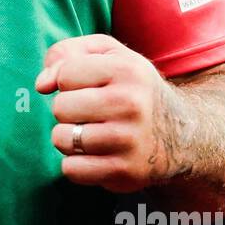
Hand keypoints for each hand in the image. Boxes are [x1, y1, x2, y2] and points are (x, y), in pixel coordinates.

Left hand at [34, 34, 181, 192]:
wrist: (183, 134)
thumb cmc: (132, 89)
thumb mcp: (110, 56)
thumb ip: (68, 53)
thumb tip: (41, 85)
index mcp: (127, 70)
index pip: (65, 74)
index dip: (66, 81)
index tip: (84, 87)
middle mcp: (131, 104)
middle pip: (60, 107)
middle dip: (67, 110)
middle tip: (89, 113)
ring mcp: (129, 140)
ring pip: (62, 139)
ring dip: (68, 138)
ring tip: (89, 133)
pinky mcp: (125, 171)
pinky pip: (71, 169)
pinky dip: (75, 164)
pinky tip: (94, 155)